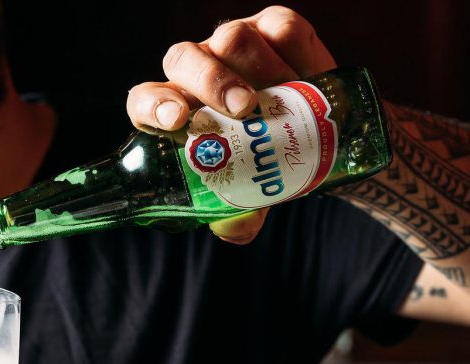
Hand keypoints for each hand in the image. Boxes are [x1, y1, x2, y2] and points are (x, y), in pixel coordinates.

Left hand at [126, 6, 335, 243]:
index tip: (175, 121)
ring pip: (231, 38)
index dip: (153, 104)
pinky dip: (292, 52)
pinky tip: (306, 77)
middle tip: (241, 109)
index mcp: (179, 111)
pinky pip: (279, 28)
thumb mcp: (255, 194)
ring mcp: (236, 45)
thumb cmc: (271, 164)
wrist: (323, 140)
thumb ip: (240, 214)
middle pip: (183, 59)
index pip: (146, 99)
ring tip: (276, 99)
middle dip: (209, 80)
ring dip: (253, 69)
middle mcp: (200, 72)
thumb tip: (232, 230)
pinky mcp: (275, 28)